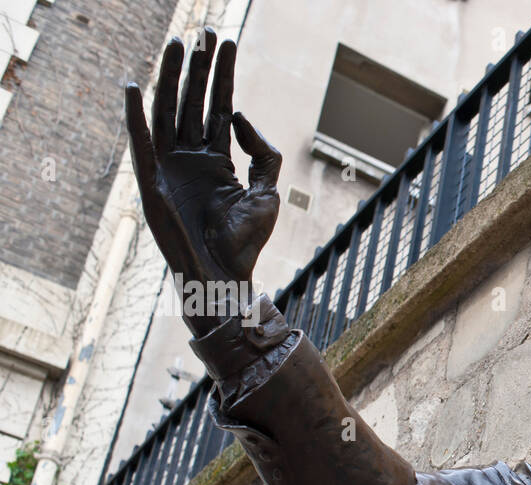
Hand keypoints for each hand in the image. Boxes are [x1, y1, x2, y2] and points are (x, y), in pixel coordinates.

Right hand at [125, 29, 280, 334]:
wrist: (225, 278)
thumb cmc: (245, 243)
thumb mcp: (268, 193)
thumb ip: (262, 153)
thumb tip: (236, 115)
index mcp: (216, 161)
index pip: (217, 107)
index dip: (221, 75)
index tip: (224, 41)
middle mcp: (190, 159)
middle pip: (192, 102)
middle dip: (197, 67)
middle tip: (202, 31)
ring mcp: (170, 169)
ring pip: (168, 113)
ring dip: (170, 78)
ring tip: (177, 44)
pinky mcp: (153, 183)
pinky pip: (141, 145)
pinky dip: (135, 117)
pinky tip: (134, 87)